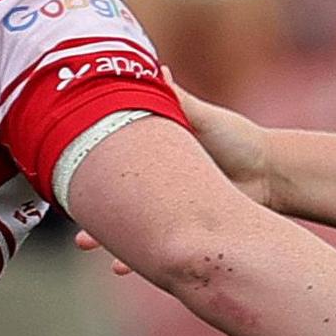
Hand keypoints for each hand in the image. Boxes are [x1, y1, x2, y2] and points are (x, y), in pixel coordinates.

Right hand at [75, 96, 273, 275]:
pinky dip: (139, 256)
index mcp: (153, 155)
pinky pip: (156, 243)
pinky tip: (121, 266)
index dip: (89, 165)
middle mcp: (154, 183)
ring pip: (129, 223)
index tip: (66, 169)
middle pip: (113, 196)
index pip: (114, 160)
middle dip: (90, 206)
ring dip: (107, 234)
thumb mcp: (203, 118)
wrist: (270, 174)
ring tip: (84, 243)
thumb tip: (156, 69)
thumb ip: (177, 100)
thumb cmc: (238, 140)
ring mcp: (167, 208)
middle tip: (67, 212)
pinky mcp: (182, 228)